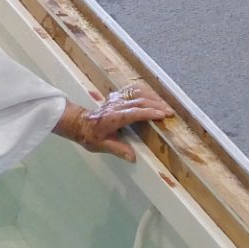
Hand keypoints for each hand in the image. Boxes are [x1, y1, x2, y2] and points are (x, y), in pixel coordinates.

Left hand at [56, 84, 173, 162]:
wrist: (79, 123)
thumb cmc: (90, 135)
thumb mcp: (102, 146)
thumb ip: (118, 150)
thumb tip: (133, 157)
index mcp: (112, 118)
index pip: (134, 112)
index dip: (149, 113)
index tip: (162, 115)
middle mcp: (115, 106)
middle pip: (139, 101)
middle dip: (156, 105)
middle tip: (170, 112)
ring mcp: (115, 100)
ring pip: (136, 93)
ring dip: (152, 97)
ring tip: (165, 104)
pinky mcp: (116, 97)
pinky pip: (131, 90)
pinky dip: (144, 91)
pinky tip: (152, 95)